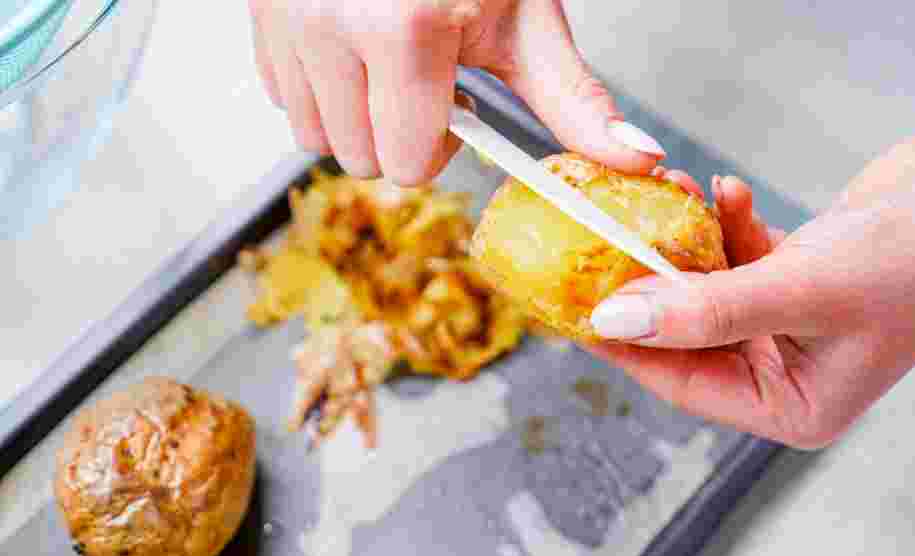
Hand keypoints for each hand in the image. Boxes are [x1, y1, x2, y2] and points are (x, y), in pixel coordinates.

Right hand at [248, 0, 665, 183]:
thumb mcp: (525, 16)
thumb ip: (571, 99)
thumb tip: (633, 160)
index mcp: (402, 29)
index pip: (406, 161)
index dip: (438, 146)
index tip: (455, 110)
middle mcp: (329, 23)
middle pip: (360, 158)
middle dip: (398, 136)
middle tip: (423, 83)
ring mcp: (284, 16)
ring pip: (313, 135)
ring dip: (355, 119)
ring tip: (386, 64)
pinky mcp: (259, 13)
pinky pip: (282, 95)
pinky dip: (319, 89)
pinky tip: (349, 49)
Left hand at [590, 131, 914, 448]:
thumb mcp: (802, 290)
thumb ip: (705, 309)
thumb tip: (617, 319)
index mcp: (792, 405)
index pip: (682, 382)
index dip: (625, 346)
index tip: (575, 311)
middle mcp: (786, 371)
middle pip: (686, 334)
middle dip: (651, 284)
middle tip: (605, 245)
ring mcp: (788, 324)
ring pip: (707, 288)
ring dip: (684, 242)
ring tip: (666, 197)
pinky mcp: (793, 278)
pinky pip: (737, 256)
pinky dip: (724, 225)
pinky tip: (722, 194)